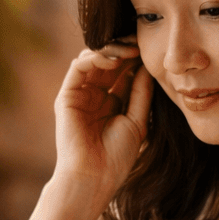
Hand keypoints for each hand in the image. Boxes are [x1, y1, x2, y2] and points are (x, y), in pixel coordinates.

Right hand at [51, 39, 153, 202]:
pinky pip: (79, 67)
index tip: (151, 50)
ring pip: (94, 60)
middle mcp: (94, 95)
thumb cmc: (116, 157)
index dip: (136, 58)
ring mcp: (80, 94)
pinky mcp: (67, 96)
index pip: (123, 71)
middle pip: (109, 62)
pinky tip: (112, 60)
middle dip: (124, 49)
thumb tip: (148, 66)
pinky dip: (95, 58)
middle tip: (140, 41)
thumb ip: (141, 92)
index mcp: (111, 102)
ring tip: (129, 50)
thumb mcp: (137, 121)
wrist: (94, 177)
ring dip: (111, 51)